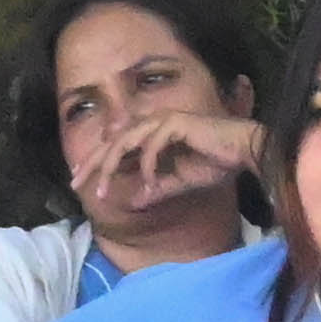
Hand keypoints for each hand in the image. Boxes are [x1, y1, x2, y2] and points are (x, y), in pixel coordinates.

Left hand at [84, 106, 263, 220]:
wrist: (245, 152)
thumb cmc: (217, 163)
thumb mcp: (180, 182)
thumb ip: (157, 189)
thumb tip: (134, 200)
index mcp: (152, 133)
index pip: (117, 145)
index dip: (96, 161)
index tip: (80, 179)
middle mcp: (153, 122)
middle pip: (112, 141)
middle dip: (92, 162)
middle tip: (75, 182)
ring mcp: (163, 120)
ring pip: (125, 142)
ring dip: (111, 166)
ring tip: (102, 190)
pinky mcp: (176, 124)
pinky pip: (151, 147)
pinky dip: (146, 167)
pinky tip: (148, 185)